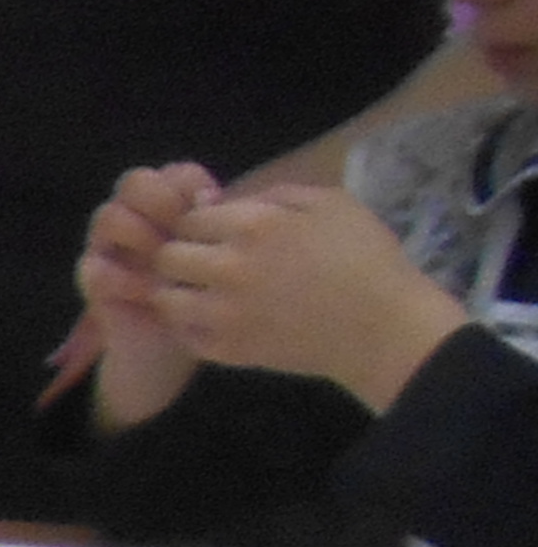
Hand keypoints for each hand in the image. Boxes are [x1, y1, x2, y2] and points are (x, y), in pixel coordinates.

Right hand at [77, 160, 219, 428]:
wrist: (182, 343)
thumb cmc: (212, 293)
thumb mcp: (225, 252)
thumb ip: (221, 220)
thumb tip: (211, 199)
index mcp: (171, 204)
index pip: (174, 173)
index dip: (191, 186)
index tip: (213, 210)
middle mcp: (137, 219)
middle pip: (133, 181)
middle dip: (159, 200)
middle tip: (180, 229)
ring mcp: (110, 248)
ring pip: (106, 216)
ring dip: (136, 236)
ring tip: (161, 262)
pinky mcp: (93, 281)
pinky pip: (92, 267)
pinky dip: (120, 278)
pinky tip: (148, 293)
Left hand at [155, 178, 474, 412]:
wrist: (381, 326)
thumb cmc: (364, 257)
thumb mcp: (330, 204)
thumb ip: (273, 196)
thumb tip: (224, 202)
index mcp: (256, 225)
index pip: (189, 219)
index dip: (197, 224)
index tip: (211, 233)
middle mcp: (230, 266)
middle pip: (167, 257)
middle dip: (178, 255)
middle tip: (198, 263)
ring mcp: (224, 312)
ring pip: (165, 298)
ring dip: (177, 292)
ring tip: (199, 292)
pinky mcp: (227, 349)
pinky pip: (183, 335)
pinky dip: (189, 327)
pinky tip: (211, 319)